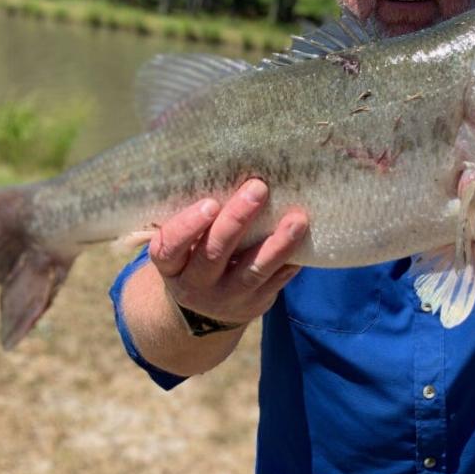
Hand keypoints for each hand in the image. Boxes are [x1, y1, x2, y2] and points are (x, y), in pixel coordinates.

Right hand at [148, 179, 307, 325]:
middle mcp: (195, 285)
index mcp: (170, 264)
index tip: (210, 203)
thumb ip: (198, 217)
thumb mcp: (184, 241)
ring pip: (253, 270)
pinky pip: (276, 281)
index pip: (171, 246)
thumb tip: (233, 168)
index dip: (188, 226)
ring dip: (277, 244)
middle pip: (214, 253)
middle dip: (237, 220)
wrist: (206, 305)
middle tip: (258, 188)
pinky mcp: (255, 304)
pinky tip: (304, 238)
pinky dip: (290, 259)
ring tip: (297, 219)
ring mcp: (226, 298)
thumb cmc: (194, 253)